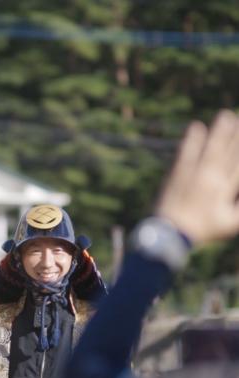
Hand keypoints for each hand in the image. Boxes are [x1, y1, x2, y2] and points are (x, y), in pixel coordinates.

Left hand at [156, 110, 238, 244]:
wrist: (171, 234)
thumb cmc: (202, 230)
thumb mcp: (230, 223)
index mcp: (226, 190)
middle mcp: (212, 179)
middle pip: (229, 152)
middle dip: (237, 135)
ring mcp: (194, 175)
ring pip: (210, 148)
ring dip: (219, 132)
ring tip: (225, 116)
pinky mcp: (176, 173)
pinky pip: (186, 152)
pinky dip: (192, 139)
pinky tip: (196, 126)